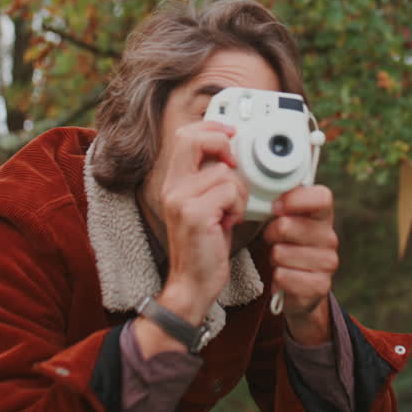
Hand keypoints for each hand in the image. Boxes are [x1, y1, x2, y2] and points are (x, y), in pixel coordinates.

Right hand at [153, 121, 248, 325]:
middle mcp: (172, 187)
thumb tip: (233, 155)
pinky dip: (238, 207)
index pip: (185, 135)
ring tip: (230, 212)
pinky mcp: (194, 213)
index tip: (231, 134)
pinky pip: (230, 192)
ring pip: (224, 172)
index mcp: (173, 183)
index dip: (211, 127)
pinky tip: (229, 222)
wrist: (192, 284)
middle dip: (223, 143)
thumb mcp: (204, 206)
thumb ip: (210, 180)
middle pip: (194, 139)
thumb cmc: (204, 247)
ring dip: (239, 193)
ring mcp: (180, 200)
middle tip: (233, 165)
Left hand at [263, 184, 337, 344]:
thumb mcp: (284, 219)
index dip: (295, 199)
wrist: (296, 285)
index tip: (276, 207)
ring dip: (273, 257)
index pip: (322, 197)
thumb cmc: (286, 244)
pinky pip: (283, 276)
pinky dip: (277, 277)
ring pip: (281, 253)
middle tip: (273, 239)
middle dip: (271, 233)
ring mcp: (328, 262)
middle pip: (287, 226)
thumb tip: (262, 188)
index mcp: (323, 215)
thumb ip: (280, 203)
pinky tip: (284, 276)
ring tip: (280, 259)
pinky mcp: (320, 286)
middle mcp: (329, 237)